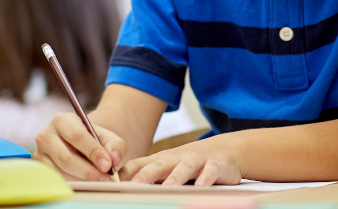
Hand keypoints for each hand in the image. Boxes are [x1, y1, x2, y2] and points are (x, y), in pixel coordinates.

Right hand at [34, 113, 125, 180]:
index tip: (108, 165)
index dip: (93, 152)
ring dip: (82, 180)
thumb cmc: (94, 140)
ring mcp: (40, 155)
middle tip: (105, 179)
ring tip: (99, 181)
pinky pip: (57, 182)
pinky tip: (87, 184)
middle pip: (66, 158)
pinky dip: (75, 185)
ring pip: (61, 173)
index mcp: (62, 120)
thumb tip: (114, 158)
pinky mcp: (41, 170)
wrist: (80, 146)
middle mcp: (46, 136)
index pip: (76, 136)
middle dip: (88, 171)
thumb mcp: (108, 137)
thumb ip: (116, 145)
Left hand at [121, 136, 242, 186]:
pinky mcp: (215, 165)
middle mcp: (176, 158)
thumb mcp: (167, 166)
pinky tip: (201, 186)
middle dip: (146, 175)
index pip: (139, 165)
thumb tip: (118, 186)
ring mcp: (196, 160)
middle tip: (135, 185)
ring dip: (176, 176)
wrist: (225, 149)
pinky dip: (206, 178)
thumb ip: (146, 174)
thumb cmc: (189, 162)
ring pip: (185, 167)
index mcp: (161, 160)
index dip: (126, 174)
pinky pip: (210, 171)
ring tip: (169, 186)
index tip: (112, 184)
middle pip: (159, 165)